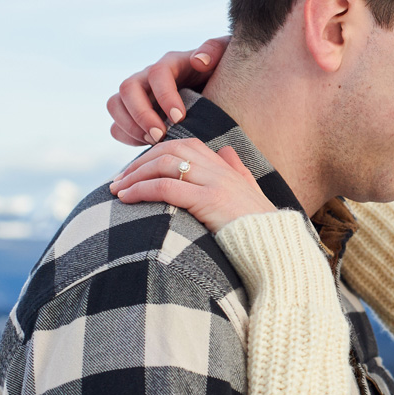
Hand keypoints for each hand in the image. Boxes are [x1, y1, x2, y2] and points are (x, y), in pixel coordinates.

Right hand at [107, 37, 230, 145]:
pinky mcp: (133, 115)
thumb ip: (215, 50)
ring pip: (115, 105)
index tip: (180, 118)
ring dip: (130, 126)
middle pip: (127, 88)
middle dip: (141, 114)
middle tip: (160, 136)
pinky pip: (116, 125)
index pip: (157, 74)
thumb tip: (199, 61)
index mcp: (171, 63)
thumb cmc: (222, 73)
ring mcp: (138, 96)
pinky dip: (127, 137)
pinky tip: (148, 146)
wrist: (218, 90)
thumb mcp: (224, 56)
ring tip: (154, 142)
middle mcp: (148, 77)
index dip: (164, 96)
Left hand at [109, 138, 277, 232]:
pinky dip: (141, 189)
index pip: (185, 145)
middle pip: (170, 149)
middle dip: (139, 162)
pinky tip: (126, 198)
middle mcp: (220, 169)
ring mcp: (216, 183)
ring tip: (116, 190)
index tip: (136, 171)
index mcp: (226, 167)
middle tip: (118, 180)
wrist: (276, 249)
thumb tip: (227, 151)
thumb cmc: (262, 228)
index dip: (156, 154)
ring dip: (135, 174)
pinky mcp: (210, 201)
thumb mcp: (251, 193)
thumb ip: (238, 171)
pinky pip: (167, 187)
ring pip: (166, 163)